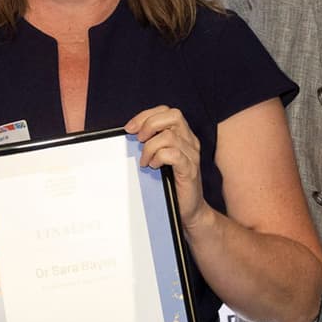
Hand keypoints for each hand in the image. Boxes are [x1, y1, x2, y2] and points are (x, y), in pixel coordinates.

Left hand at [126, 105, 207, 230]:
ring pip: (169, 136)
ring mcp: (191, 156)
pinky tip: (153, 166)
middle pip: (173, 115)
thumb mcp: (159, 159)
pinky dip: (159, 158)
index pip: (167, 111)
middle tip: (138, 139)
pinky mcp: (189, 170)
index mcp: (183, 136)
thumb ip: (151, 144)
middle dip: (149, 123)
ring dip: (150, 146)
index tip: (130, 128)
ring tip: (145, 160)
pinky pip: (173, 154)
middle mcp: (190, 142)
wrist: (189, 210)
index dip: (146, 115)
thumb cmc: (172, 184)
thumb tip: (129, 135)